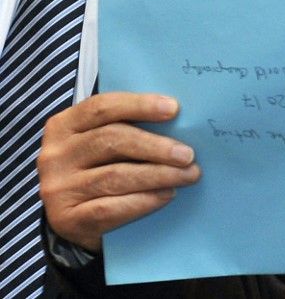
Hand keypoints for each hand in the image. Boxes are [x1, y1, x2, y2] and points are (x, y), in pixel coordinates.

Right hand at [38, 92, 201, 252]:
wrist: (77, 220)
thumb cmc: (100, 169)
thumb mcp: (105, 143)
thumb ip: (130, 127)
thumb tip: (180, 120)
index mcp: (64, 126)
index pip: (102, 107)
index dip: (139, 105)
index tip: (174, 109)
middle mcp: (55, 155)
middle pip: (111, 140)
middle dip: (155, 146)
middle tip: (188, 154)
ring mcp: (58, 188)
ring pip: (115, 176)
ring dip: (159, 174)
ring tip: (188, 175)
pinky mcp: (67, 219)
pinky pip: (110, 207)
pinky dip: (144, 200)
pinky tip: (167, 194)